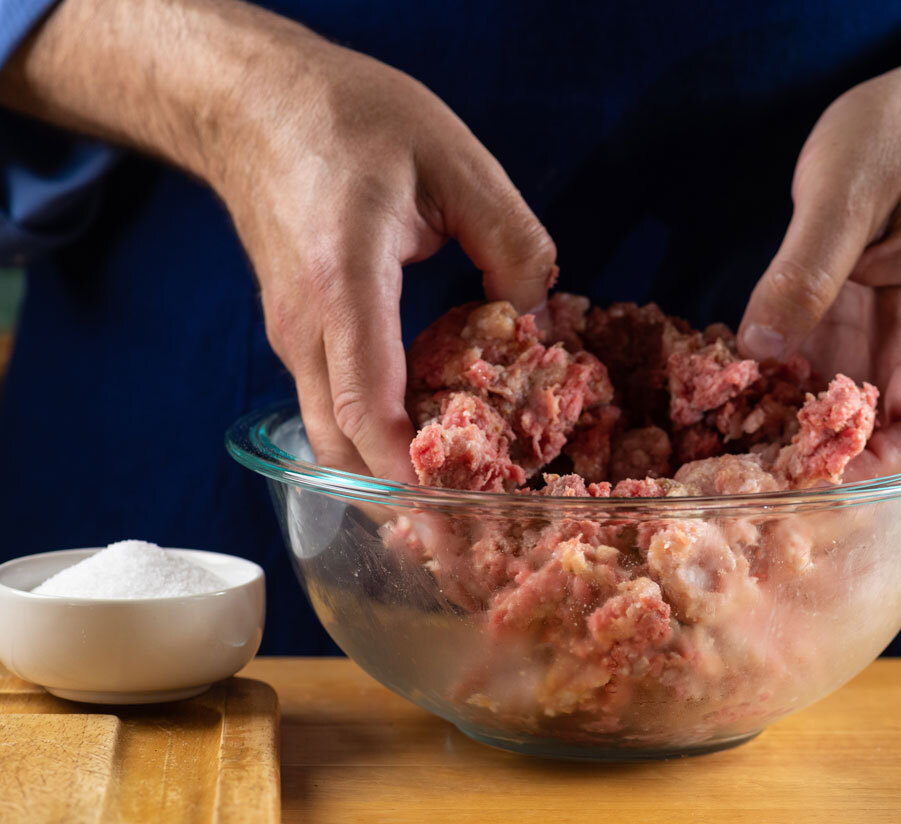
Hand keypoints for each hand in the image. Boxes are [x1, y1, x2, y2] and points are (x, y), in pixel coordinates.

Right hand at [215, 44, 555, 481]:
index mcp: (344, 283)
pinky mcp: (296, 331)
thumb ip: (511, 239)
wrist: (251, 101)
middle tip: (463, 535)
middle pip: (340, 444)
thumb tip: (539, 312)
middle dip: (397, 499)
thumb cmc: (347, 117)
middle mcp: (305, 325)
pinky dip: (373, 438)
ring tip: (449, 503)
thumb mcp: (454, 159)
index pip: (366, 404)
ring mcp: (291, 334)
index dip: (407, 471)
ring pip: (329, 435)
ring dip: (384, 475)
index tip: (453, 514)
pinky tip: (424, 439)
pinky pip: (329, 405)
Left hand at [737, 63, 900, 478]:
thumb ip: (806, 269)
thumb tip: (763, 347)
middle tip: (741, 477)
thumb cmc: (900, 142)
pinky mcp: (829, 328)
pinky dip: (759, 394)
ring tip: (714, 452)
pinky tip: (713, 398)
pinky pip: (796, 378)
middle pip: (873, 439)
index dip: (879, 467)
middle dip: (815, 468)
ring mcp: (863, 342)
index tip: (813, 477)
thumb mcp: (847, 192)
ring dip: (778, 439)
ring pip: (827, 417)